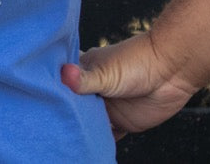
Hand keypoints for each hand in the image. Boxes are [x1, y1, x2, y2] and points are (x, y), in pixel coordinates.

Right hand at [60, 33, 196, 139]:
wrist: (171, 71)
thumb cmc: (136, 62)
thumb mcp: (105, 72)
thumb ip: (84, 79)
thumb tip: (64, 74)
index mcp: (81, 73)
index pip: (59, 87)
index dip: (49, 96)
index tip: (38, 105)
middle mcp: (91, 92)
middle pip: (71, 108)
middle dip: (63, 117)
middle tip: (49, 128)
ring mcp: (105, 108)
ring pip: (87, 124)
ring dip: (80, 131)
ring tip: (66, 140)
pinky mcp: (120, 123)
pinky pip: (105, 136)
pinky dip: (98, 142)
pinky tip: (89, 147)